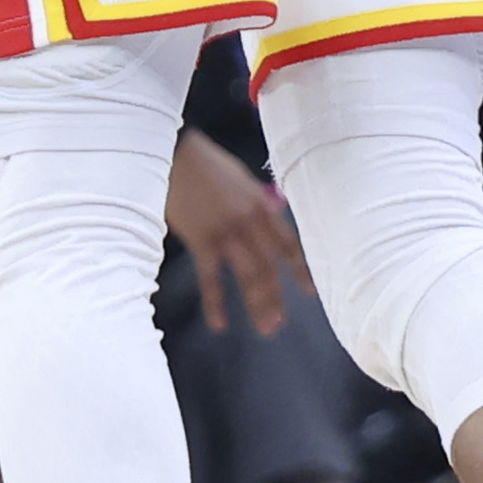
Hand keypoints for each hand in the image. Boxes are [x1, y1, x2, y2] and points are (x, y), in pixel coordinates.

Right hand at [165, 136, 302, 335]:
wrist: (174, 154)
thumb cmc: (205, 164)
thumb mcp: (241, 178)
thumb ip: (257, 201)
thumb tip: (272, 214)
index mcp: (261, 206)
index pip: (287, 244)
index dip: (299, 269)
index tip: (308, 292)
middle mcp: (249, 223)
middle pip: (268, 266)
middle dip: (275, 296)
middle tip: (279, 323)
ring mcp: (226, 234)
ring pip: (248, 276)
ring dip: (258, 304)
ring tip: (265, 328)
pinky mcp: (201, 241)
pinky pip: (211, 279)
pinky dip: (215, 303)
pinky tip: (220, 324)